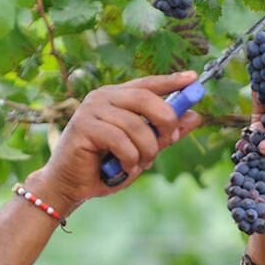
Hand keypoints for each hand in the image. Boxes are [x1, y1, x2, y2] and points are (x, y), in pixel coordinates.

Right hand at [29, 72, 203, 212]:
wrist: (70, 186)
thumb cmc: (104, 166)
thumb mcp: (142, 149)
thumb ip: (165, 133)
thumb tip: (195, 116)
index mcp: (116, 97)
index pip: (147, 84)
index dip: (171, 81)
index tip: (193, 78)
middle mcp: (102, 97)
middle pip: (145, 98)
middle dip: (165, 121)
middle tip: (169, 140)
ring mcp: (90, 109)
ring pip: (136, 125)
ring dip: (146, 150)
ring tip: (140, 163)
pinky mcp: (83, 126)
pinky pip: (120, 140)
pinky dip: (129, 158)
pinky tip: (123, 166)